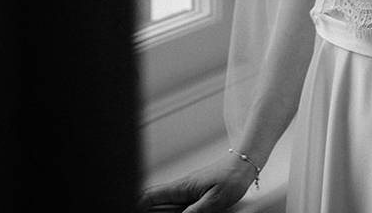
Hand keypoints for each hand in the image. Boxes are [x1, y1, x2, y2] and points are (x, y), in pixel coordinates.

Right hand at [137, 154, 254, 212]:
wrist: (245, 164)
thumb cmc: (232, 178)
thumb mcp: (215, 199)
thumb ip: (196, 212)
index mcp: (181, 189)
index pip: (150, 196)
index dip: (135, 204)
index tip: (127, 207)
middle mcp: (180, 190)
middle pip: (152, 202)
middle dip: (143, 209)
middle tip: (133, 208)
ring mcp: (186, 192)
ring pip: (163, 204)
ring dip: (156, 211)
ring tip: (145, 209)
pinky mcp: (194, 195)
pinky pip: (175, 205)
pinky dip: (169, 210)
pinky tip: (172, 212)